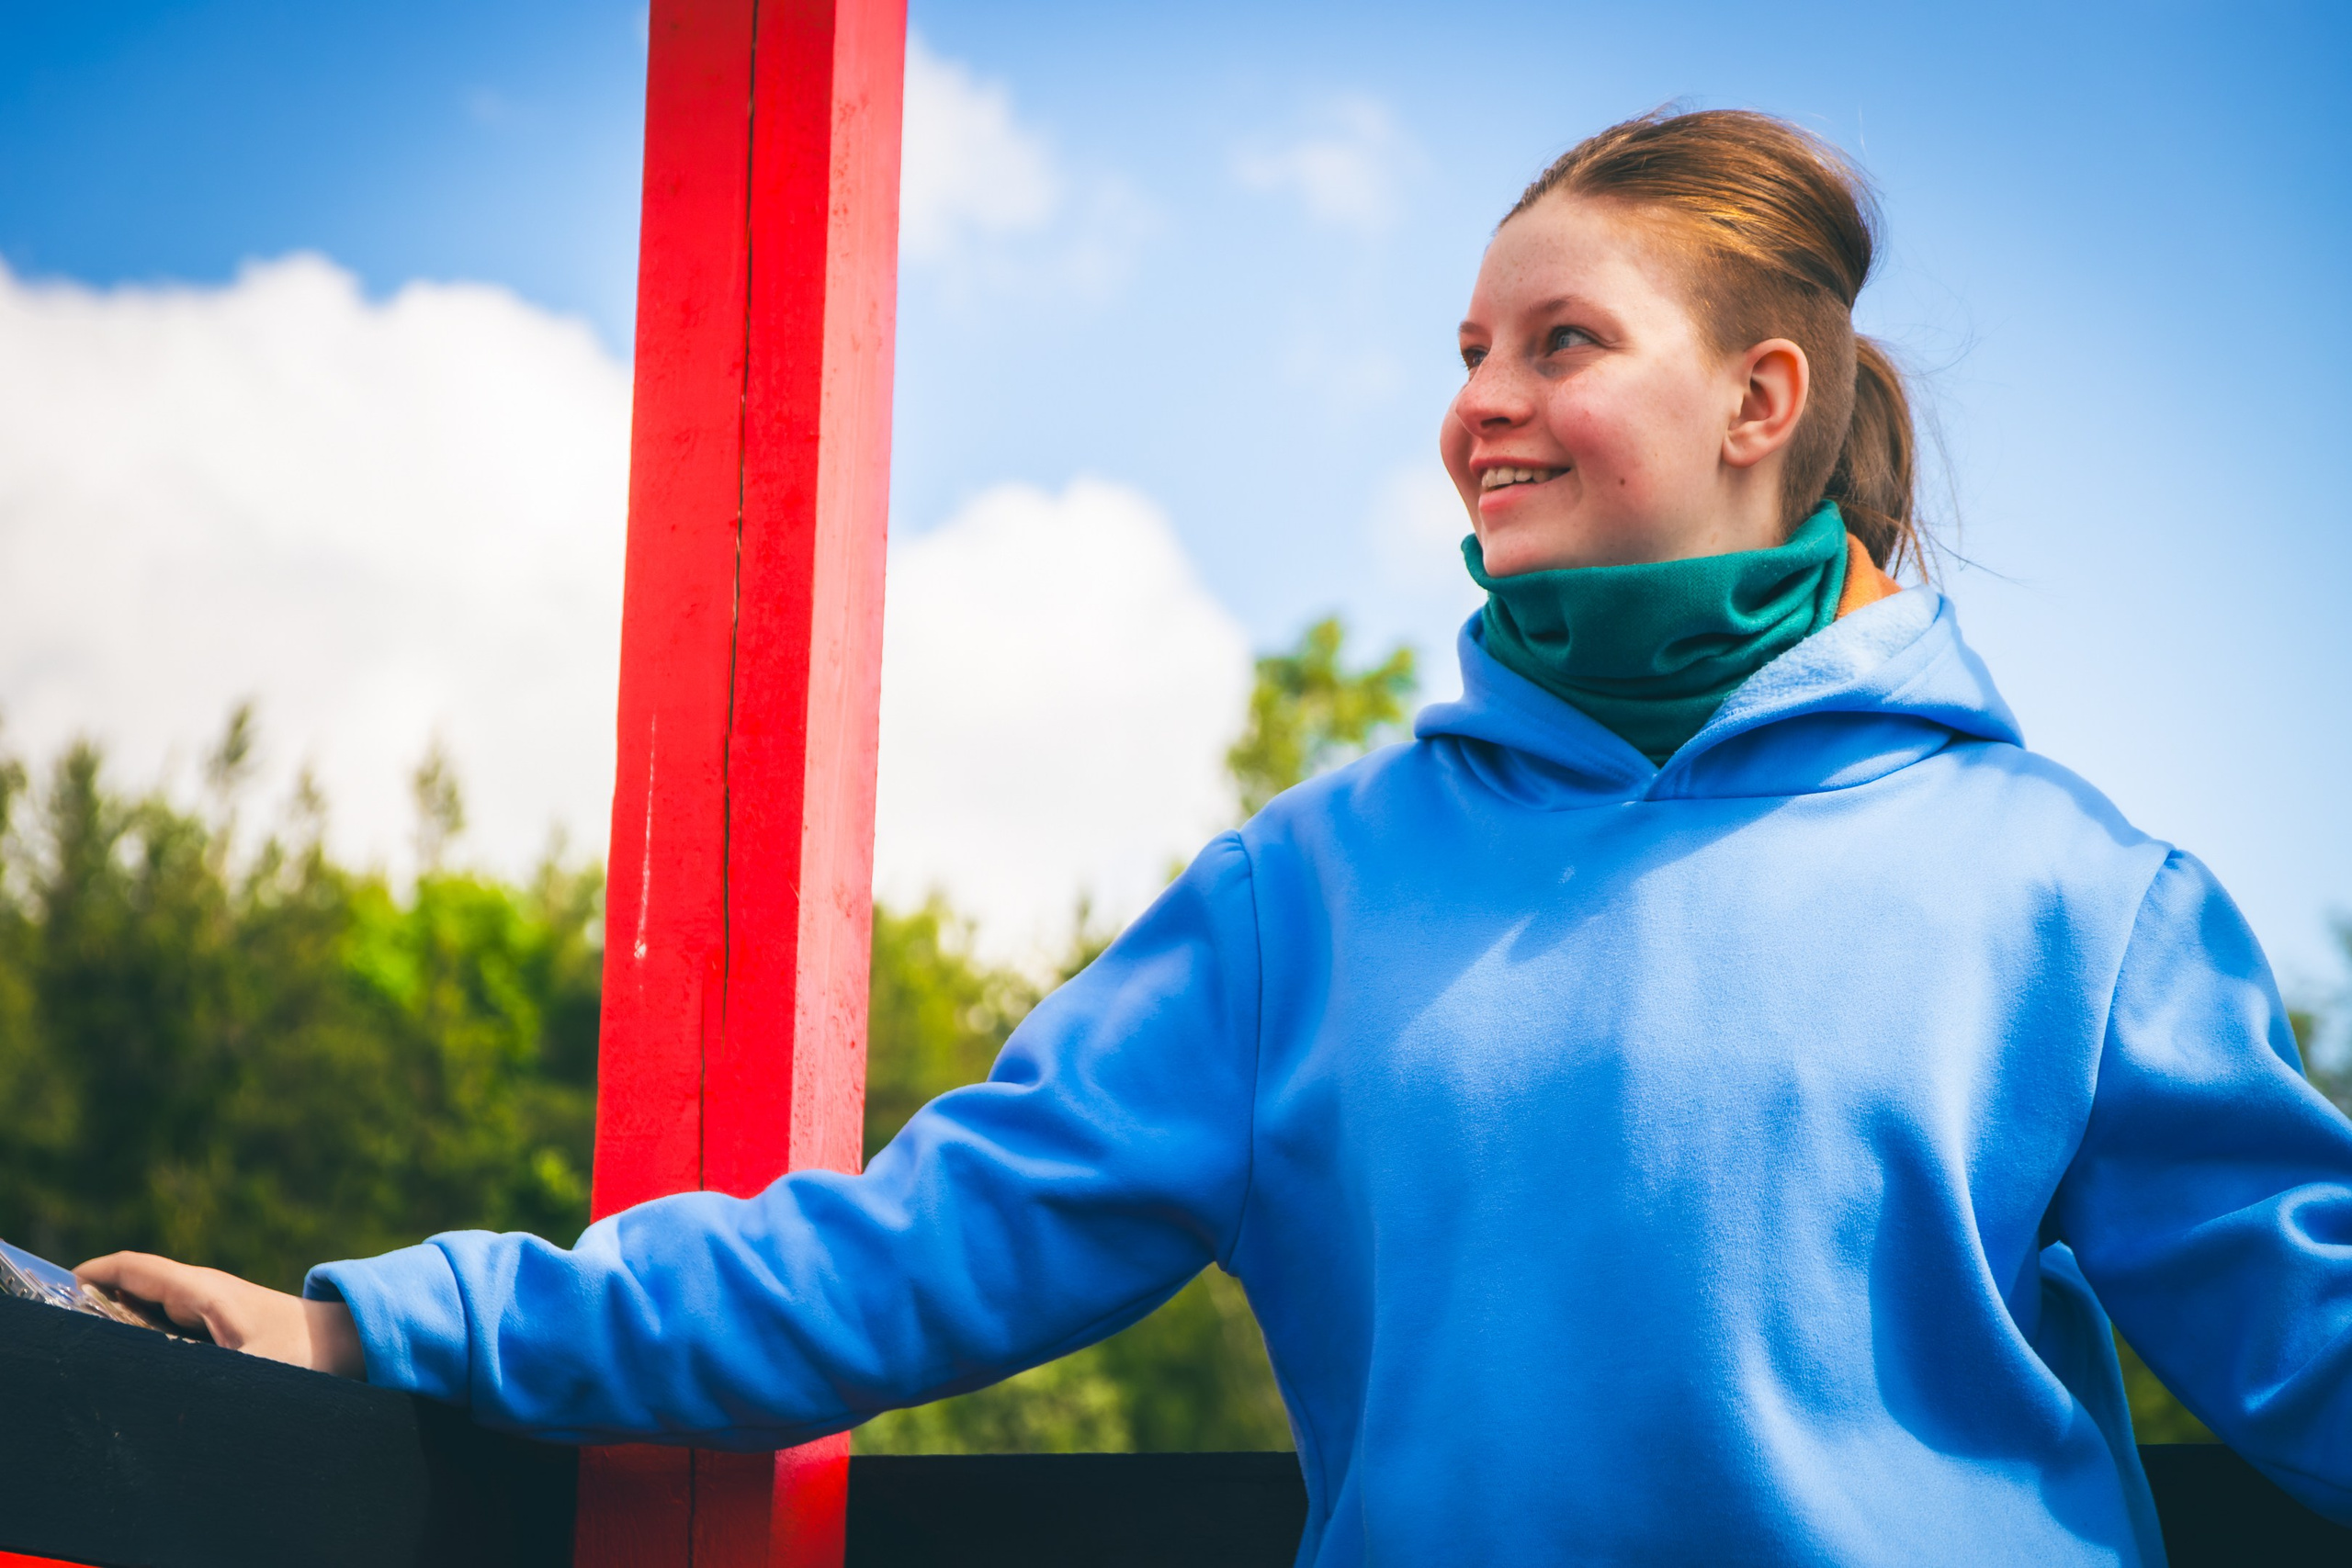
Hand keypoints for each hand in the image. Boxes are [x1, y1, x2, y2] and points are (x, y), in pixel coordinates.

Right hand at [76, 1252, 364, 1378]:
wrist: (353, 1341)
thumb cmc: (306, 1354)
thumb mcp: (250, 1371)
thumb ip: (205, 1381)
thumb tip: (162, 1396)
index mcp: (203, 1291)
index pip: (135, 1268)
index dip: (92, 1273)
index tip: (56, 1289)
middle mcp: (203, 1292)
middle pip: (135, 1286)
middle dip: (95, 1302)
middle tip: (64, 1334)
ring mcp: (212, 1307)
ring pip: (151, 1306)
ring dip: (119, 1321)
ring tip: (89, 1352)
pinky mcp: (222, 1325)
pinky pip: (169, 1323)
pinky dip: (143, 1334)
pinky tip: (132, 1364)